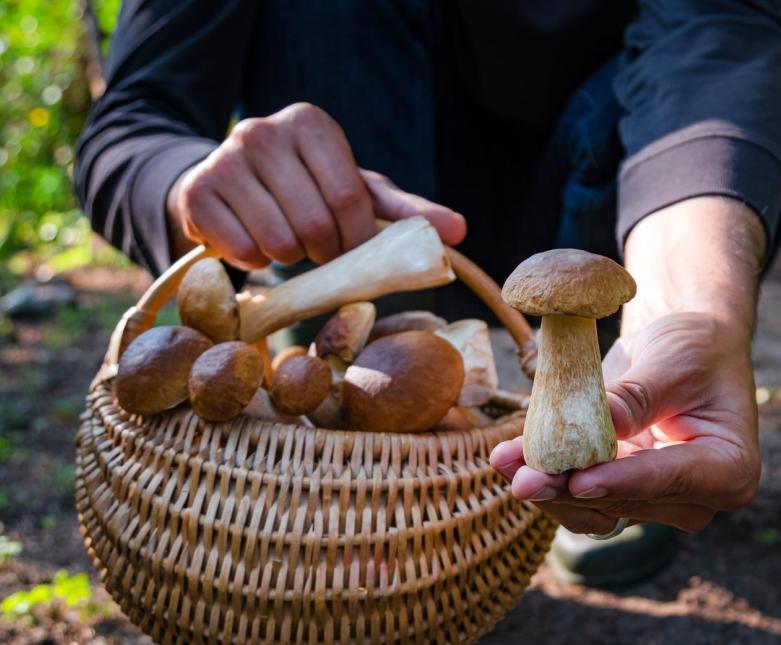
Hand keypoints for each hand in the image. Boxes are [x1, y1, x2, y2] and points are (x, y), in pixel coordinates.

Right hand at [168, 102, 465, 268]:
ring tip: (286, 240)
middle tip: (318, 248)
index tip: (353, 247)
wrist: (228, 188)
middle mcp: (263, 131)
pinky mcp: (196, 193)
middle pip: (315, 224)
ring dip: (290, 258)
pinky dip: (254, 261)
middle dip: (325, 252)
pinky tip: (253, 242)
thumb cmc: (307, 191)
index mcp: (312, 123)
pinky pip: (242, 250)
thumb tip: (460, 231)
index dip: (357, 239)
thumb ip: (408, 213)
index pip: (350, 199)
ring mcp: (224, 159)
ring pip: (278, 242)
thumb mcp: (358, 193)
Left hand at [490, 310, 760, 532]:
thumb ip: (635, 399)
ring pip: (594, 512)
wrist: (685, 348)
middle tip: (523, 475)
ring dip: (548, 491)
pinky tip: (509, 458)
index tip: (578, 481)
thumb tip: (596, 428)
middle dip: (570, 488)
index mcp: (731, 469)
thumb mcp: (672, 362)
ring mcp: (657, 503)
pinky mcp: (621, 496)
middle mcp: (697, 499)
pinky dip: (546, 481)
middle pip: (626, 503)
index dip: (620, 483)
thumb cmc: (695, 348)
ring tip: (506, 461)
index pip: (670, 480)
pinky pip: (579, 500)